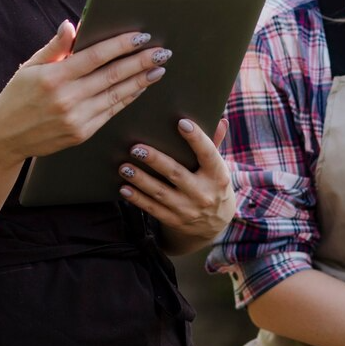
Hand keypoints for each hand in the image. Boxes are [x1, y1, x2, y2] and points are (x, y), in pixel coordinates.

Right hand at [0, 22, 169, 161]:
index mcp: (54, 77)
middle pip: (112, 76)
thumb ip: (55, 47)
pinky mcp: (82, 133)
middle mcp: (67, 98)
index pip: (95, 57)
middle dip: (141, 62)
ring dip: (141, 81)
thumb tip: (72, 25)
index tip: (141, 37)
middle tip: (162, 52)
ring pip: (117, 95)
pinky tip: (140, 87)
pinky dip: (128, 98)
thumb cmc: (17, 96)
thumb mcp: (30, 67)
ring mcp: (76, 118)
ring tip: (158, 68)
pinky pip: (111, 112)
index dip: (121, 46)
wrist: (3, 137)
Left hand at [116, 118, 234, 247]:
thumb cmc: (213, 185)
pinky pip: (153, 209)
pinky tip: (124, 188)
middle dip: (155, 160)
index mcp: (218, 175)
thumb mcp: (218, 168)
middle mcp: (203, 193)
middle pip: (176, 173)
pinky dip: (137, 199)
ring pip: (160, 192)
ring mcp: (188, 209)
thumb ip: (215, 144)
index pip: (208, 153)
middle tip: (136, 148)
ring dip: (140, 179)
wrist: (214, 224)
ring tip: (124, 167)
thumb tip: (221, 121)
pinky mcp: (174, 220)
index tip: (182, 122)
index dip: (196, 138)